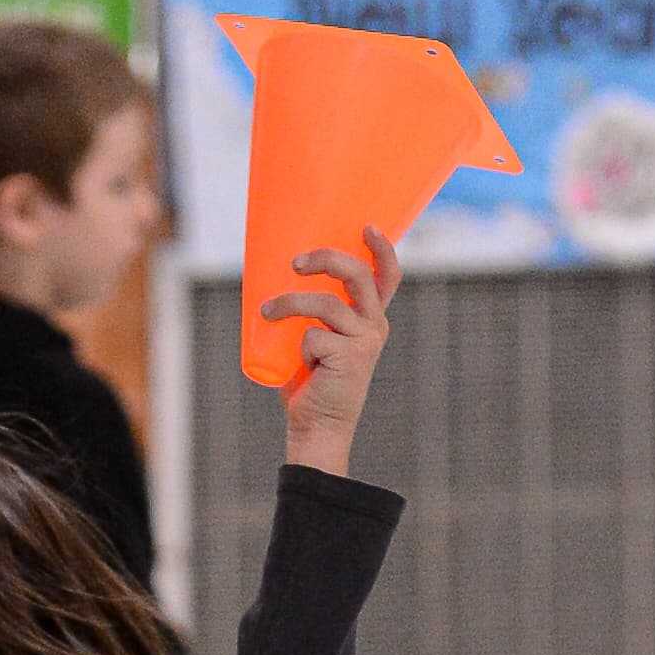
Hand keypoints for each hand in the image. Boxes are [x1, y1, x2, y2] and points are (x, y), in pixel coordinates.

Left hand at [262, 230, 398, 471]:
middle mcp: (374, 326)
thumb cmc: (310, 384)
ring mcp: (365, 341)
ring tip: (267, 312)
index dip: (382, 249)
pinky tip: (302, 368)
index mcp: (370, 319)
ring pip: (325, 303)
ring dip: (290, 304)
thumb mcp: (313, 340)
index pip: (387, 277)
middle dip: (325, 259)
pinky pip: (312, 335)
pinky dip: (298, 348)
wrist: (316, 428)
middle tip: (294, 263)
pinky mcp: (351, 357)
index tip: (366, 226)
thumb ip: (311, 314)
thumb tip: (275, 277)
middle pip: (357, 275)